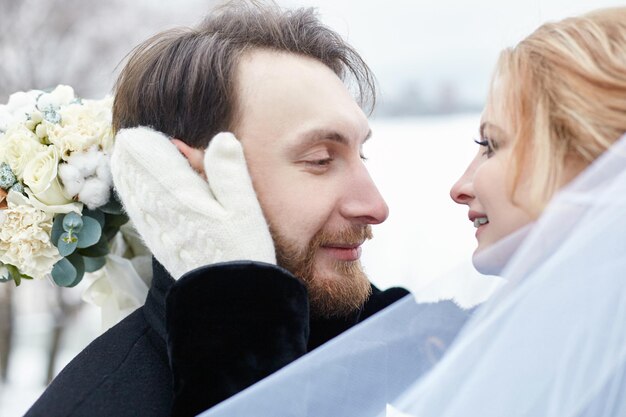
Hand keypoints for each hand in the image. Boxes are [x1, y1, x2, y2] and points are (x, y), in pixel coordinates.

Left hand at [110, 126, 274, 278]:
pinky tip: (138, 183)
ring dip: (132, 166)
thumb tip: (222, 136)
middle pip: (130, 164)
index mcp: (176, 192)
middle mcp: (153, 205)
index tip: (168, 139)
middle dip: (139, 149)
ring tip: (140, 156)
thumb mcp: (244, 209)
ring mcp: (149, 222)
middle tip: (154, 145)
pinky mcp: (153, 236)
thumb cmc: (240, 251)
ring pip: (128, 184)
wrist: (225, 296)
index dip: (150, 137)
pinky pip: (133, 203)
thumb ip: (229, 171)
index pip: (144, 150)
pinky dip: (132, 187)